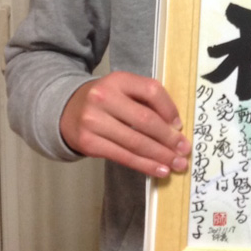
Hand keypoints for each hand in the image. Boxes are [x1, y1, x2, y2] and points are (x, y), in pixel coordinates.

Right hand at [59, 71, 190, 178]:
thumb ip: (146, 100)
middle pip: (145, 120)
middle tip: (185, 150)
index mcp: (118, 80)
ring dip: (160, 156)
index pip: (151, 91)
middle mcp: (103, 98)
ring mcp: (94, 121)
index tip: (180, 126)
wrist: (66, 110)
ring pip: (136, 142)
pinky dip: (144, 165)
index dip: (170, 109)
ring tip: (177, 164)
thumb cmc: (105, 101)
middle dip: (169, 138)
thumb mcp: (123, 89)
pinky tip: (159, 170)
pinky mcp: (89, 143)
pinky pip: (123, 156)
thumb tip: (174, 127)